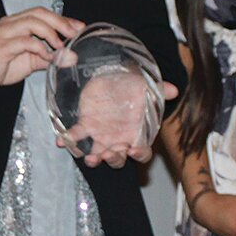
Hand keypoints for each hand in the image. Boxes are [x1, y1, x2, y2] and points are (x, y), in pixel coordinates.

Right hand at [0, 7, 84, 95]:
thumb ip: (50, 58)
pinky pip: (25, 42)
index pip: (43, 14)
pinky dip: (40, 48)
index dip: (62, 19)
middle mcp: (10, 23)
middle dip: (60, 22)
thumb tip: (72, 58)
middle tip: (75, 34)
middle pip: (39, 13)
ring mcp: (4, 33)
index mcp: (17, 22)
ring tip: (62, 46)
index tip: (79, 27)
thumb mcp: (31, 61)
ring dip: (51, 34)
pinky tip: (48, 56)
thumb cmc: (1, 67)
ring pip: (33, 23)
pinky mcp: (2, 47)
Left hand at [62, 77, 178, 167]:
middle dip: (114, 160)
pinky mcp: (86, 125)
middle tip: (108, 154)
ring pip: (98, 156)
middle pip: (119, 159)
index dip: (139, 154)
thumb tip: (174, 90)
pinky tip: (61, 141)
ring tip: (89, 157)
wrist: (114, 75)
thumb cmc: (134, 85)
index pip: (142, 153)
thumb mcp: (148, 86)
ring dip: (93, 160)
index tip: (133, 150)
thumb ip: (160, 90)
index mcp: (137, 134)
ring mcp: (102, 136)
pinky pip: (76, 136)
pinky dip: (68, 140)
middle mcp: (120, 140)